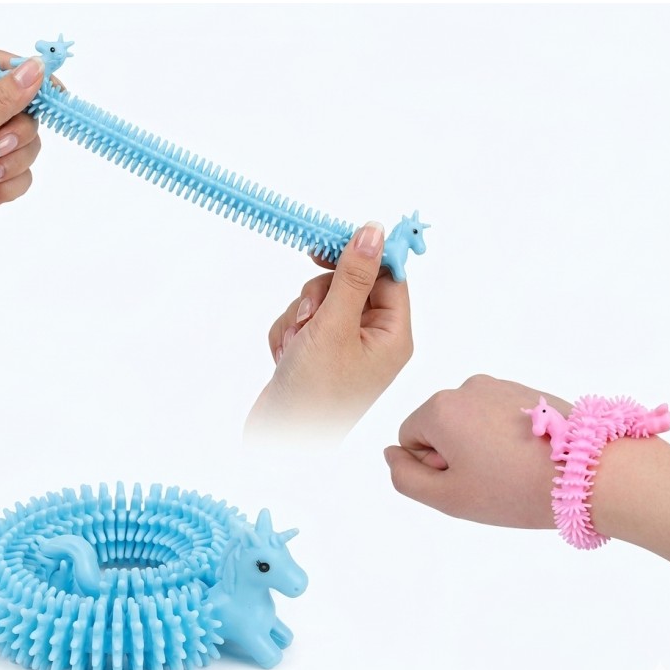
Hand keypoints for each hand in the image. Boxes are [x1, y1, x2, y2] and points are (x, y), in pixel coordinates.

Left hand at [0, 51, 44, 281]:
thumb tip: (35, 68)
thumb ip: (0, 102)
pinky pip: (22, 177)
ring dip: (11, 166)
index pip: (0, 68)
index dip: (29, 75)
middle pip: (23, 111)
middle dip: (18, 136)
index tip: (57, 92)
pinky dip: (7, 188)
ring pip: (27, 148)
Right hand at [245, 222, 412, 441]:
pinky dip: (288, 334)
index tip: (330, 244)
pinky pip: (302, 321)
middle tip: (310, 317)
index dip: (362, 256)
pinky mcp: (317, 353)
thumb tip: (374, 231)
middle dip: (320, 297)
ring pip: (320, 301)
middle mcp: (373, 339)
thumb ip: (353, 276)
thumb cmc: (314, 392)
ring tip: (295, 346)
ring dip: (300, 317)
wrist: (277, 438)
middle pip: (350, 284)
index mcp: (393, 335)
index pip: (388, 277)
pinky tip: (285, 358)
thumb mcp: (335, 326)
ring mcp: (343, 347)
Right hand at [385, 374, 669, 578]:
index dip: (431, 467)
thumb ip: (405, 477)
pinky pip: (496, 416)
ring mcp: (499, 386)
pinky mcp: (527, 391)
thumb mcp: (448, 498)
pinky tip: (529, 457)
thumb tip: (391, 454)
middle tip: (490, 479)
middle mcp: (465, 387)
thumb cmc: (515, 489)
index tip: (466, 480)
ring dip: (479, 446)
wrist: (591, 472)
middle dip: (454, 453)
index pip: (408, 438)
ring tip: (513, 469)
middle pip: (438, 426)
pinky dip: (504, 437)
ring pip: (468, 422)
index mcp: (440, 408)